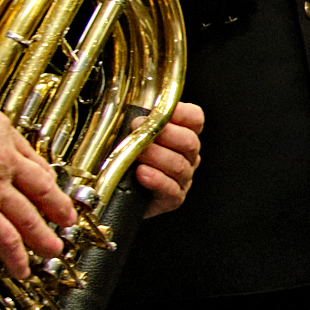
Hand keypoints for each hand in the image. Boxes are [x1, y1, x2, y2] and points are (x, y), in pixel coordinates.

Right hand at [0, 66, 74, 276]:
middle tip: (66, 218)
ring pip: (28, 216)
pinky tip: (21, 268)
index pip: (26, 152)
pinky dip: (15, 256)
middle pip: (39, 186)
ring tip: (52, 248)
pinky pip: (4, 239)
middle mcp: (2, 161)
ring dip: (42, 236)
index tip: (44, 178)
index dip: (37, 168)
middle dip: (55, 205)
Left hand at [132, 101, 204, 217]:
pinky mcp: (173, 199)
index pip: (194, 119)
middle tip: (138, 129)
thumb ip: (136, 123)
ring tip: (135, 154)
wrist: (115, 195)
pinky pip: (171, 189)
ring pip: (179, 165)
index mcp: (181, 136)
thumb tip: (133, 111)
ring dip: (155, 156)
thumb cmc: (123, 162)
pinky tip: (141, 173)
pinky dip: (156, 180)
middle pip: (189, 141)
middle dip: (163, 133)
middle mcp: (187, 157)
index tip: (160, 110)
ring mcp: (183, 179)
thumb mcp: (129, 136)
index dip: (182, 113)